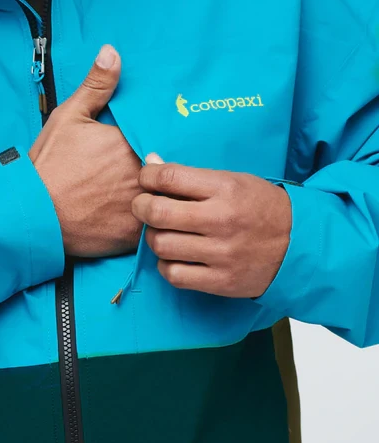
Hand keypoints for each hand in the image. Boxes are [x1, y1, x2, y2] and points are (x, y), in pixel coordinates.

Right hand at [30, 45, 143, 258]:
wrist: (31, 213)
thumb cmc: (49, 163)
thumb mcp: (68, 117)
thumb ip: (96, 86)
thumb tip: (113, 52)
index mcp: (130, 143)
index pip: (158, 135)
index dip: (153, 139)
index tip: (146, 143)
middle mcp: (141, 175)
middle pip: (164, 168)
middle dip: (160, 166)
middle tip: (143, 170)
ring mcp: (140, 207)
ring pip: (164, 199)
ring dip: (160, 195)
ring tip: (149, 194)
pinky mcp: (133, 235)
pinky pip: (154, 226)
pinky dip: (149, 221)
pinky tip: (136, 215)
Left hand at [132, 155, 291, 297]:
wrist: (301, 246)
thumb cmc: (260, 206)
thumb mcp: (231, 180)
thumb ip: (189, 175)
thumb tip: (150, 161)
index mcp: (224, 188)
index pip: (169, 177)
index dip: (147, 176)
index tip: (146, 180)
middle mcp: (221, 220)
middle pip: (158, 212)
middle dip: (141, 206)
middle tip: (143, 205)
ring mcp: (221, 254)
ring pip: (161, 245)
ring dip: (152, 236)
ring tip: (160, 230)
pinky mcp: (221, 281)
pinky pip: (174, 275)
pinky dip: (165, 265)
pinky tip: (173, 256)